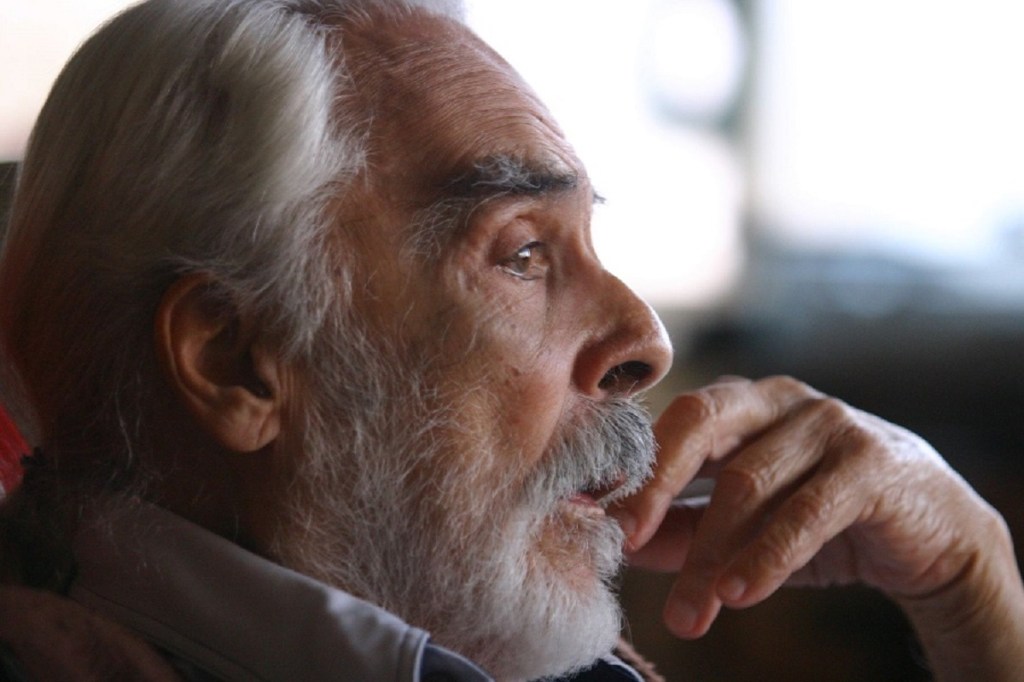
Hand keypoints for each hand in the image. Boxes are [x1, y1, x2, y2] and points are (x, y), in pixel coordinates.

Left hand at [611, 376, 1020, 653]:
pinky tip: (740, 593)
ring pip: (748, 480)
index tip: (598, 518)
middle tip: (626, 542)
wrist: (932, 534)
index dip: (633, 467)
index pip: (671, 420)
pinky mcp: (870, 462)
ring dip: (711, 553)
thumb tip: (620, 546)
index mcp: (740, 402)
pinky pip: (806, 510)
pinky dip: (768, 554)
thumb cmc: (823, 518)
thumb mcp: (744, 525)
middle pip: (699, 423)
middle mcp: (778, 398)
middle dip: (656, 485)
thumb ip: (683, 529)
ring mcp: (827, 422)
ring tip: (689, 612)